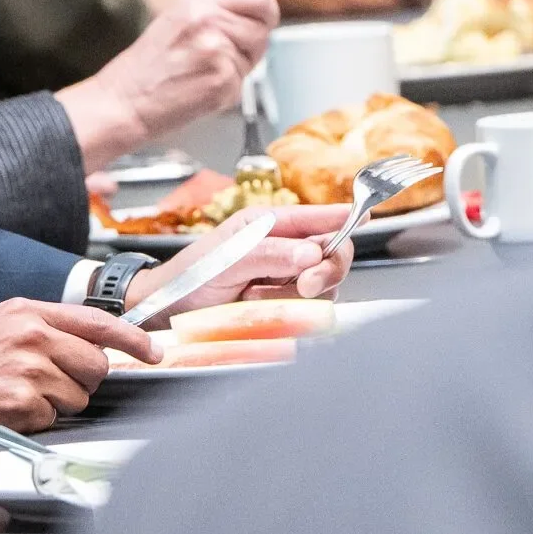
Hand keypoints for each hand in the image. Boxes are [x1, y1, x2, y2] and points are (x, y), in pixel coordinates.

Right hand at [0, 298, 156, 431]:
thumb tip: (83, 348)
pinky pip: (54, 419)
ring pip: (77, 397)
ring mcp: (27, 369)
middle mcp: (30, 335)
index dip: (132, 338)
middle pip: (96, 364)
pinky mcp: (22, 402)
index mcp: (24, 312)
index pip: (96, 321)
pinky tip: (6, 413)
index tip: (152, 350)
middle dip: (82, 381)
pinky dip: (35, 423)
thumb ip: (40, 332)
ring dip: (55, 406)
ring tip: (15, 398)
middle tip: (50, 387)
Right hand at [56, 0, 277, 166]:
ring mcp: (217, 51)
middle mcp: (208, 21)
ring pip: (256, 54)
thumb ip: (216, 6)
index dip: (263, 9)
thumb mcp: (176, 18)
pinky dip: (228, 88)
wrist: (124, 101)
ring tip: (206, 69)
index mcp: (196, 1)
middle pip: (263, 25)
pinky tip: (201, 86)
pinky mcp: (223, 81)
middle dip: (251, 40)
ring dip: (240, 64)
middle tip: (223, 51)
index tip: (257, 17)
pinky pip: (244, 81)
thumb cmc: (146, 65)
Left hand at [124, 205, 356, 321]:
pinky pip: (307, 313)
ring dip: (297, 298)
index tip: (366, 217)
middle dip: (326, 270)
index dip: (344, 218)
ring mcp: (284, 280)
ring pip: (323, 288)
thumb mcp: (225, 260)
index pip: (318, 218)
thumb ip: (267, 254)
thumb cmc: (189, 277)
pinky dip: (291, 316)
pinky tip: (262, 313)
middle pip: (332, 255)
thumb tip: (310, 254)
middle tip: (304, 285)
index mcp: (270, 225)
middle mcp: (283, 250)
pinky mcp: (283, 308)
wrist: (166, 314)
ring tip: (257, 298)